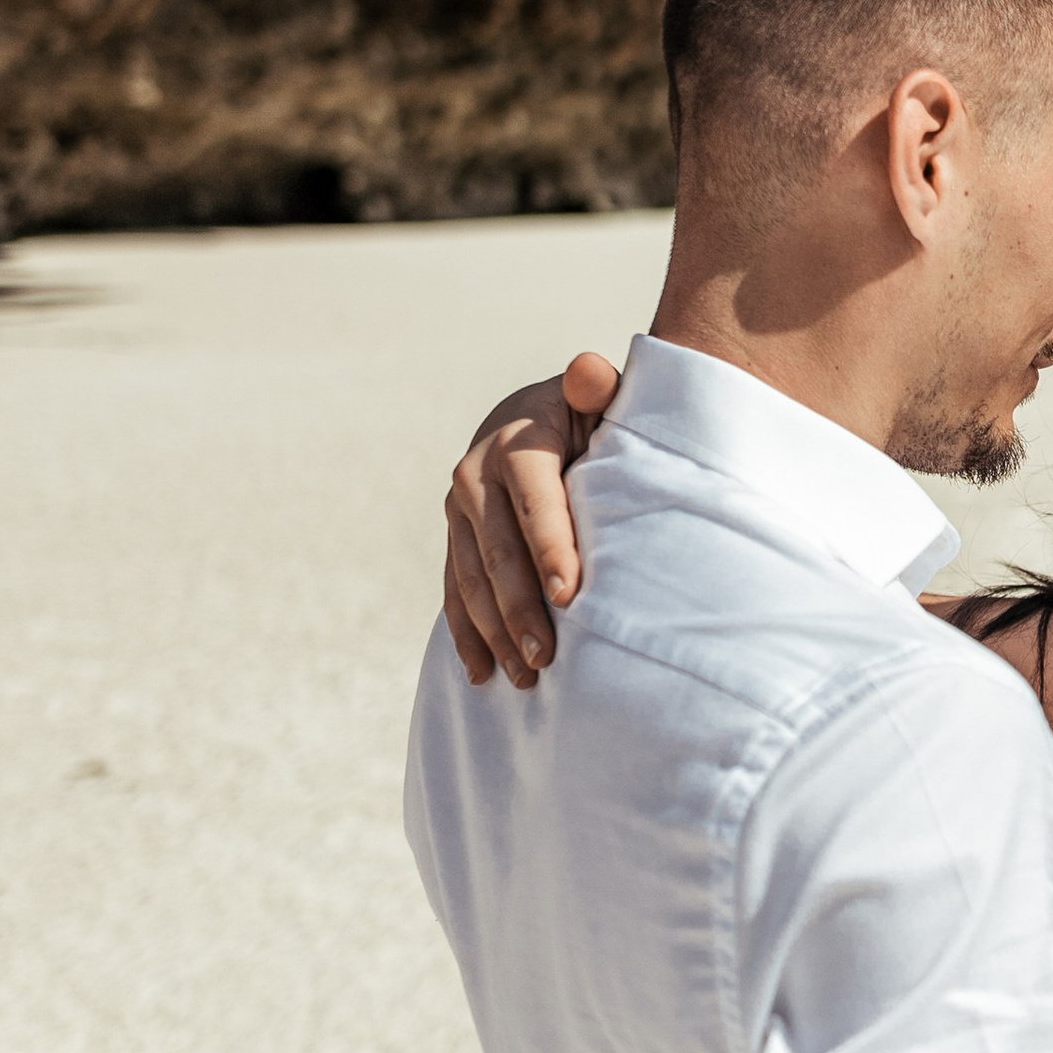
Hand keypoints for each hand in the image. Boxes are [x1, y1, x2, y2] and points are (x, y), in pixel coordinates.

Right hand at [443, 350, 622, 688]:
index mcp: (519, 439)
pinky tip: (482, 672)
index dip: (549, 545)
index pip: (534, 498)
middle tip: (546, 659)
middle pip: (497, 550)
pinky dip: (466, 634)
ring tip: (526, 678)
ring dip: (495, 631)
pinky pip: (453, 590)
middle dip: (520, 608)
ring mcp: (459, 510)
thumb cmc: (592, 416)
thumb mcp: (599, 397)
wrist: (540, 415)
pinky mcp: (454, 537)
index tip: (568, 595)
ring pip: (470, 578)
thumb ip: (598, 386)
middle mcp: (477, 474)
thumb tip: (587, 373)